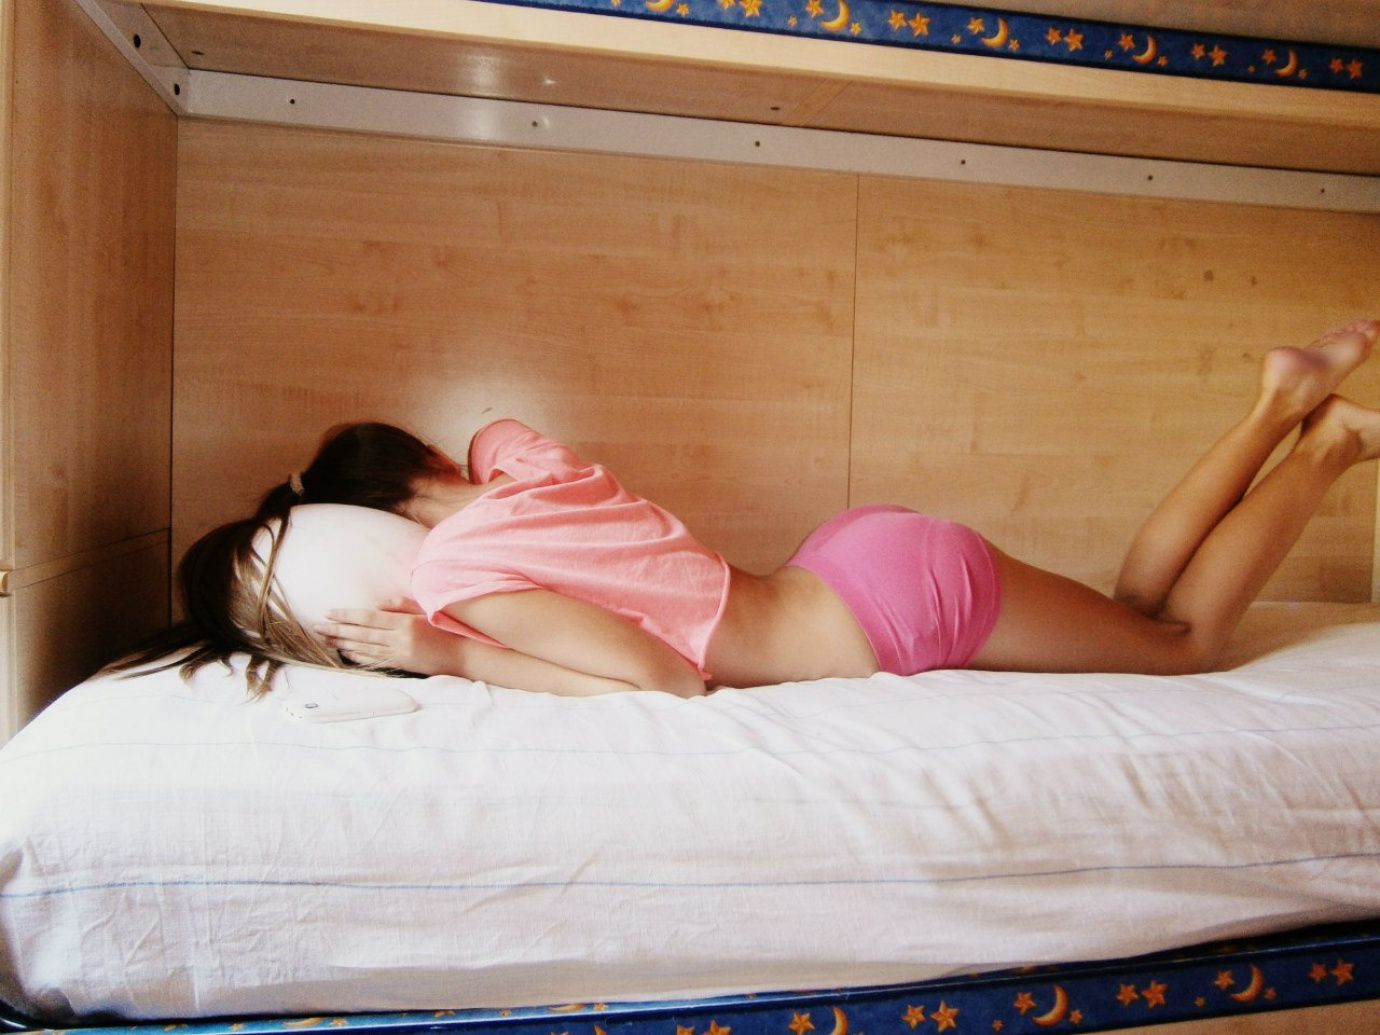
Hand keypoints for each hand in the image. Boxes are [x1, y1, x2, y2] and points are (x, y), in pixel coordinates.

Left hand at [315, 598, 464, 676]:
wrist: (465, 655)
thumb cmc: (448, 629)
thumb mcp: (426, 611)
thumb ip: (401, 605)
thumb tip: (376, 605)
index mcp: (405, 622)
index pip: (368, 617)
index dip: (347, 615)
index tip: (329, 613)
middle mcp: (400, 638)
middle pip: (362, 633)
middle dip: (338, 629)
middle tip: (318, 627)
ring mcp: (400, 654)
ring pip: (365, 647)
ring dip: (344, 643)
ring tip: (327, 639)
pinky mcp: (402, 665)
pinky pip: (375, 660)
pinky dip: (359, 656)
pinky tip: (347, 653)